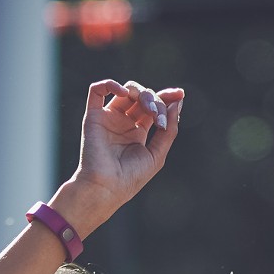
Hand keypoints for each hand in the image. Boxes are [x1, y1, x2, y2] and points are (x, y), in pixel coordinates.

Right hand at [66, 80, 183, 224]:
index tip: (179, 94)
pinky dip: (111, 84)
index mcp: (137, 132)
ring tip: (149, 111)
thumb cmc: (130, 178)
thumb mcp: (157, 154)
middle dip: (156, 101)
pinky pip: (97, 90)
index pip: (153, 106)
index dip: (166, 97)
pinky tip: (125, 93)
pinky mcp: (93, 117)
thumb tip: (177, 102)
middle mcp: (123, 123)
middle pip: (143, 96)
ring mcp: (108, 118)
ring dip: (142, 94)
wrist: (106, 188)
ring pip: (127, 90)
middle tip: (159, 117)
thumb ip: (169, 129)